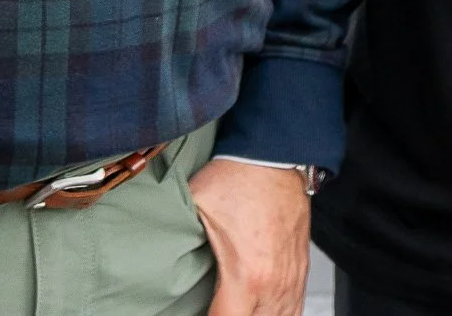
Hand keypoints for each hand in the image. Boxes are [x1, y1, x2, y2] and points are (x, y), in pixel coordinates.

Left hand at [186, 158, 311, 315]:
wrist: (275, 153)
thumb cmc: (240, 176)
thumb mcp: (195, 207)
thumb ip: (174, 235)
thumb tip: (151, 249)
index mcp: (247, 277)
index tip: (194, 311)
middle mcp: (274, 285)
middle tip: (213, 306)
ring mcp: (291, 279)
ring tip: (234, 308)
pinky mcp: (300, 269)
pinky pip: (294, 309)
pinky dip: (278, 314)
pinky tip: (262, 311)